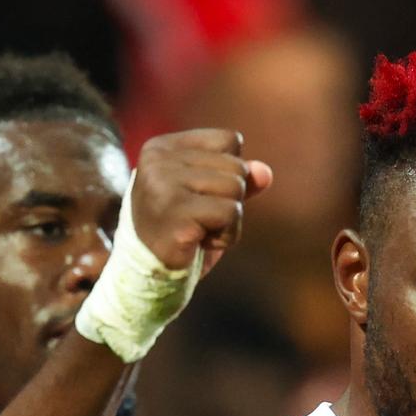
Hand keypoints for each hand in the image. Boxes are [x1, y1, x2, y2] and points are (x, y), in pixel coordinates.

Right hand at [129, 129, 273, 276]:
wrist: (150, 275)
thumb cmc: (183, 231)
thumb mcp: (212, 197)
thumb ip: (239, 178)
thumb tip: (265, 173)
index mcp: (162, 146)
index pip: (229, 140)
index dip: (228, 173)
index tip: (199, 197)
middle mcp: (158, 160)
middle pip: (236, 167)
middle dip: (230, 200)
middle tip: (199, 220)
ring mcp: (163, 185)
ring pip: (236, 189)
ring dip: (229, 220)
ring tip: (199, 231)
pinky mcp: (176, 213)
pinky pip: (231, 213)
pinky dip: (226, 236)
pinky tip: (200, 243)